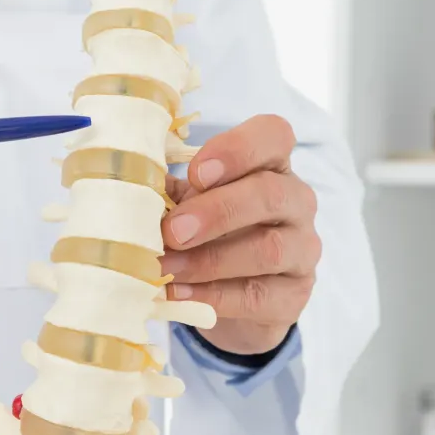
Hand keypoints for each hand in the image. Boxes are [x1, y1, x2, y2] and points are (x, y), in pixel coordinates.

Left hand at [159, 114, 319, 355]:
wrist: (236, 297)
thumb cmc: (212, 235)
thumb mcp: (192, 204)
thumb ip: (173, 193)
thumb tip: (131, 188)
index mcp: (272, 165)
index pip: (274, 136)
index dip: (237, 149)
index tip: (196, 173)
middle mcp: (297, 202)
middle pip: (271, 195)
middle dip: (217, 211)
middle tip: (173, 231)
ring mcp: (303, 249)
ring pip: (269, 249)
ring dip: (210, 259)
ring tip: (168, 266)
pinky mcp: (295, 295)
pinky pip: (258, 295)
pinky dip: (214, 295)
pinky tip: (181, 292)